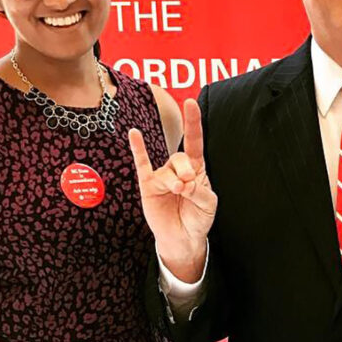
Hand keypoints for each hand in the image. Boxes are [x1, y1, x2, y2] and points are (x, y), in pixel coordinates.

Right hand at [130, 98, 216, 281]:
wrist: (183, 238)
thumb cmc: (197, 217)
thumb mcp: (208, 204)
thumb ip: (199, 191)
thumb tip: (184, 183)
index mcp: (196, 168)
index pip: (194, 141)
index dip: (193, 123)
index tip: (190, 103)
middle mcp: (178, 169)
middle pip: (179, 156)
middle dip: (185, 169)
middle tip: (188, 185)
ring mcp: (162, 177)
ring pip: (166, 170)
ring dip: (174, 180)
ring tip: (179, 191)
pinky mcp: (148, 187)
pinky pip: (142, 165)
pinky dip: (138, 149)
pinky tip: (134, 134)